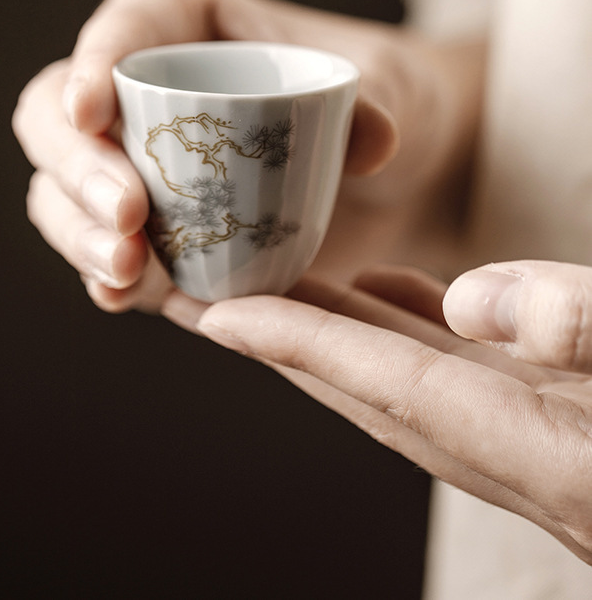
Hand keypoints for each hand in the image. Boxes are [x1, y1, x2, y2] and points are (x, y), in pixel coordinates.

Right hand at [13, 0, 483, 310]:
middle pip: (56, 112)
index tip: (90, 109)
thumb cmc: (383, 97)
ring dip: (78, 231)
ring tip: (127, 270)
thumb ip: (380, 102)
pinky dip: (101, 275)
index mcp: (181, 17)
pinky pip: (96, 248)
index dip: (91, 64)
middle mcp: (137, 84)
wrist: (395, 175)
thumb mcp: (394, 86)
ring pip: (59, 188)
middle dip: (78, 165)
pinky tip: (123, 297)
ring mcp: (129, 159)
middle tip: (127, 214)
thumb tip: (371, 139)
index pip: (122, 28)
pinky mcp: (143, 227)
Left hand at [165, 261, 591, 562]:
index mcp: (548, 455)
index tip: (216, 315)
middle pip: (368, 392)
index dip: (298, 345)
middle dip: (270, 341)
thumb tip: (466, 298)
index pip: (392, 386)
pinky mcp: (560, 435)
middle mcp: (524, 465)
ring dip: (330, 332)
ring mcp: (540, 454)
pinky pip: (456, 379)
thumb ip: (581, 326)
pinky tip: (391, 290)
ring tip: (265, 279)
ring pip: (406, 384)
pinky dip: (407, 331)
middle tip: (192, 292)